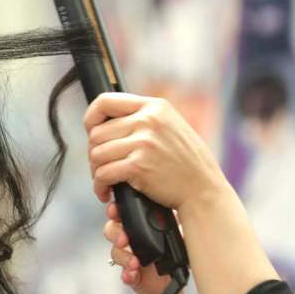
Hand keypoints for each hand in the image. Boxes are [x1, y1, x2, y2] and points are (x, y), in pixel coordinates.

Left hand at [84, 92, 227, 211]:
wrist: (203, 188)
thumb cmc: (186, 163)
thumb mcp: (170, 127)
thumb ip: (144, 119)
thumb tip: (106, 122)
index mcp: (154, 106)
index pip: (106, 101)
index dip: (91, 118)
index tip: (91, 133)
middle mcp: (148, 120)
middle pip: (97, 133)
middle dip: (94, 153)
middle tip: (101, 168)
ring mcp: (143, 142)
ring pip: (97, 154)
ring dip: (96, 172)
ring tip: (105, 182)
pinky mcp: (138, 166)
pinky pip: (103, 174)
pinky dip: (100, 186)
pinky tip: (107, 192)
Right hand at [103, 201, 170, 293]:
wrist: (176, 278)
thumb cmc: (176, 251)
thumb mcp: (181, 232)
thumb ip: (176, 222)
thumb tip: (177, 215)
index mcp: (141, 223)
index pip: (123, 211)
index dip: (115, 210)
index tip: (115, 211)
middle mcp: (132, 237)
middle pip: (112, 229)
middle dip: (115, 233)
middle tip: (123, 240)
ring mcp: (129, 255)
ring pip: (115, 251)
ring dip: (123, 256)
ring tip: (134, 262)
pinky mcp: (130, 273)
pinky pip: (123, 273)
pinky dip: (127, 274)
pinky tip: (134, 274)